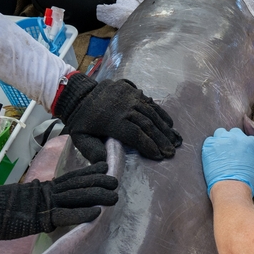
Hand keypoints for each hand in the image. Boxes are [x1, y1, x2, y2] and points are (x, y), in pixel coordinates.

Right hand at [0, 162, 118, 238]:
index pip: (71, 177)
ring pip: (75, 197)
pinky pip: (64, 215)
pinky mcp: (40, 218)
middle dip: (99, 182)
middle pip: (77, 185)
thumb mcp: (23, 202)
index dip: (89, 172)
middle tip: (117, 180)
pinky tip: (96, 213)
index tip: (105, 165)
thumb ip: (38, 201)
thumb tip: (47, 206)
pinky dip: (81, 213)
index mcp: (43, 187)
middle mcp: (47, 192)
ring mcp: (44, 204)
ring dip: (96, 196)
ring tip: (115, 195)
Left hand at [53, 72, 181, 163]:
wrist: (79, 95)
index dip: (148, 146)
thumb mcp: (80, 138)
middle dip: (161, 140)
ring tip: (175, 141)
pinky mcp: (132, 89)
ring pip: (151, 113)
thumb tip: (106, 163)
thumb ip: (93, 151)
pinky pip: (150, 102)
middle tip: (171, 152)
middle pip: (147, 124)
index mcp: (111, 120)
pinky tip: (170, 124)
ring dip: (165, 128)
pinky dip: (161, 114)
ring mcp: (129, 96)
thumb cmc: (82, 121)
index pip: (135, 134)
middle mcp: (123, 107)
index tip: (159, 156)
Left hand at [203, 127, 253, 195]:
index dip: (245, 146)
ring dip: (221, 140)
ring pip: (220, 133)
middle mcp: (236, 138)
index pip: (248, 139)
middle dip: (233, 140)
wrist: (231, 188)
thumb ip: (252, 161)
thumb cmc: (245, 182)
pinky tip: (212, 155)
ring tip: (221, 151)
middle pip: (234, 133)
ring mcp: (221, 141)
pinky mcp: (209, 146)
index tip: (243, 152)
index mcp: (249, 143)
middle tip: (232, 151)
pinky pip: (209, 141)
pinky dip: (210, 146)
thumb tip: (249, 163)